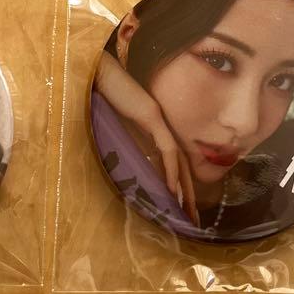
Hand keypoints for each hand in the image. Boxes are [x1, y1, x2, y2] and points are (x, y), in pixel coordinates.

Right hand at [94, 52, 198, 226]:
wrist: (101, 74)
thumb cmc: (104, 96)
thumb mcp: (115, 126)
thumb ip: (125, 142)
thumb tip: (126, 166)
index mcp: (155, 129)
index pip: (172, 161)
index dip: (178, 184)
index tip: (181, 207)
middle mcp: (162, 127)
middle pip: (181, 165)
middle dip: (187, 194)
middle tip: (192, 219)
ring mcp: (160, 122)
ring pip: (178, 161)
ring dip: (183, 187)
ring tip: (185, 211)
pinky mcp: (153, 118)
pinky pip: (166, 150)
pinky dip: (170, 171)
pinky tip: (172, 190)